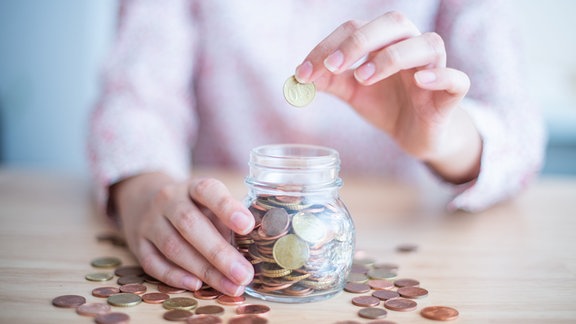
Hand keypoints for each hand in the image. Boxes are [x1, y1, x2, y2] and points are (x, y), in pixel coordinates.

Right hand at [111, 172, 254, 295]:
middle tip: (244, 274)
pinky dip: (174, 276)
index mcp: (192, 187)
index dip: (227, 208)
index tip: (247, 225)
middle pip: (190, 225)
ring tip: (229, 286)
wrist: (143, 198)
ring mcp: (149, 222)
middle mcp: (168, 200)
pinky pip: (153, 263)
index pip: (208, 191)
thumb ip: (229, 220)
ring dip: (203, 270)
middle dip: (219, 253)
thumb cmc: (192, 206)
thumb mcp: (209, 203)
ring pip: (173, 247)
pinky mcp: (137, 243)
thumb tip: (258, 246)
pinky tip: (196, 285)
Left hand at [296, 11, 480, 182]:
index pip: (356, 28)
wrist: (415, 134)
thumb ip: (329, 81)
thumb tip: (299, 76)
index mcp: (385, 41)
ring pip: (427, 44)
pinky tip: (420, 81)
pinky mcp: (451, 94)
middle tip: (333, 66)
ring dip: (393, 57)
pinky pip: (456, 79)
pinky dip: (440, 76)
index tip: (304, 72)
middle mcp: (412, 46)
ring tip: (364, 77)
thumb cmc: (386, 104)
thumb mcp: (352, 92)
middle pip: (394, 24)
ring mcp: (435, 67)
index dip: (328, 46)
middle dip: (359, 41)